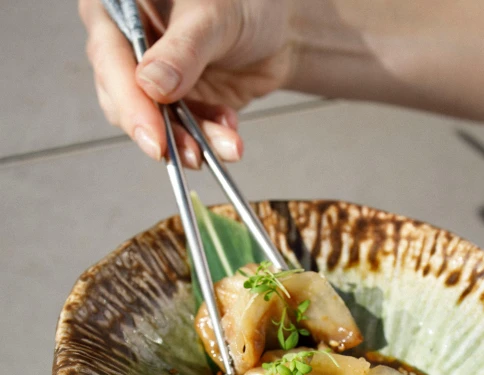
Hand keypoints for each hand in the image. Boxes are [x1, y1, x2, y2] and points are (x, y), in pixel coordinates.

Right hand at [79, 0, 292, 165]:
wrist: (279, 33)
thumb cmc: (247, 4)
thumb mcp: (215, 18)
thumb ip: (183, 50)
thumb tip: (150, 84)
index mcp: (121, 5)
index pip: (109, 55)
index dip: (128, 100)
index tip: (153, 135)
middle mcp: (127, 42)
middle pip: (122, 97)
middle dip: (161, 131)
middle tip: (191, 154)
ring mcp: (148, 78)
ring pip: (152, 123)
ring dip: (190, 142)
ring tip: (226, 147)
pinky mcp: (172, 106)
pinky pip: (181, 132)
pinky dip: (207, 139)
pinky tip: (230, 134)